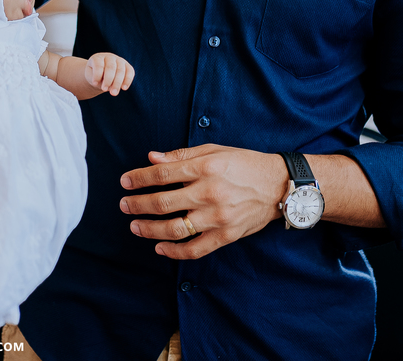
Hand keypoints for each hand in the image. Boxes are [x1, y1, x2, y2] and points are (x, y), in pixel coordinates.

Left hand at [85, 53, 133, 95]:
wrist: (101, 74)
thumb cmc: (94, 76)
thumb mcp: (91, 77)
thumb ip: (98, 79)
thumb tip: (110, 86)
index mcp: (97, 58)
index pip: (98, 65)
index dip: (97, 74)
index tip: (94, 84)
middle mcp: (109, 57)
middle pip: (111, 67)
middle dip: (108, 80)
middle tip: (104, 90)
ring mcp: (119, 60)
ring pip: (121, 70)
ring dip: (117, 83)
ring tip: (113, 93)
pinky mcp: (127, 66)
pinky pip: (130, 72)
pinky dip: (127, 80)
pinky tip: (124, 88)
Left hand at [119, 145, 288, 259]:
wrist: (279, 186)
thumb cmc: (244, 164)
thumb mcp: (214, 151)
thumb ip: (181, 155)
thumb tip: (152, 158)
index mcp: (205, 168)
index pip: (162, 174)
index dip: (139, 178)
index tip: (125, 182)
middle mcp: (209, 193)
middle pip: (163, 202)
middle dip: (138, 204)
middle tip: (123, 205)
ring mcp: (218, 217)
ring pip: (175, 228)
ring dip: (150, 229)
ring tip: (134, 226)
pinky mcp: (227, 235)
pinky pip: (196, 249)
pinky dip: (175, 251)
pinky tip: (159, 247)